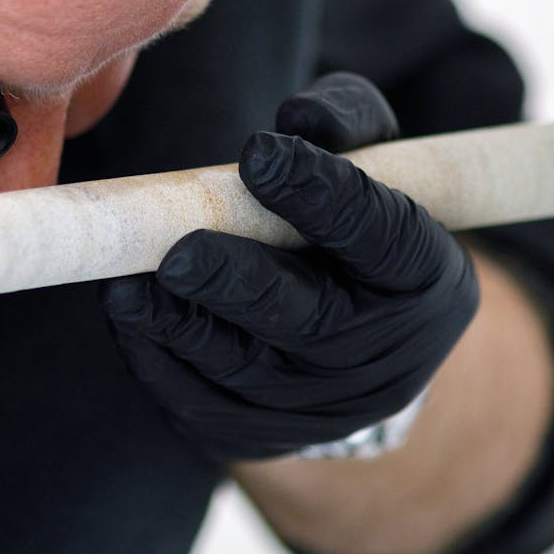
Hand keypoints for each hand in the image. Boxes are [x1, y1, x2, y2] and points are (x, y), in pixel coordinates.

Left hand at [101, 72, 478, 460]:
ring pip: (243, 370)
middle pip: (309, 323)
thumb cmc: (355, 230)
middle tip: (179, 253)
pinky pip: (198, 404)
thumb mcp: (378, 167)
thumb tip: (299, 116)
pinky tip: (129, 313)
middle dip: (238, 285)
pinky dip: (156, 359)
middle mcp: (382, 354)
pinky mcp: (256, 437)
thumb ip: (349, 126)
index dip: (323, 195)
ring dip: (180, 326)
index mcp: (425, 277)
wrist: (356, 350)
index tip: (260, 151)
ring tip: (129, 284)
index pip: (381, 237)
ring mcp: (319, 408)